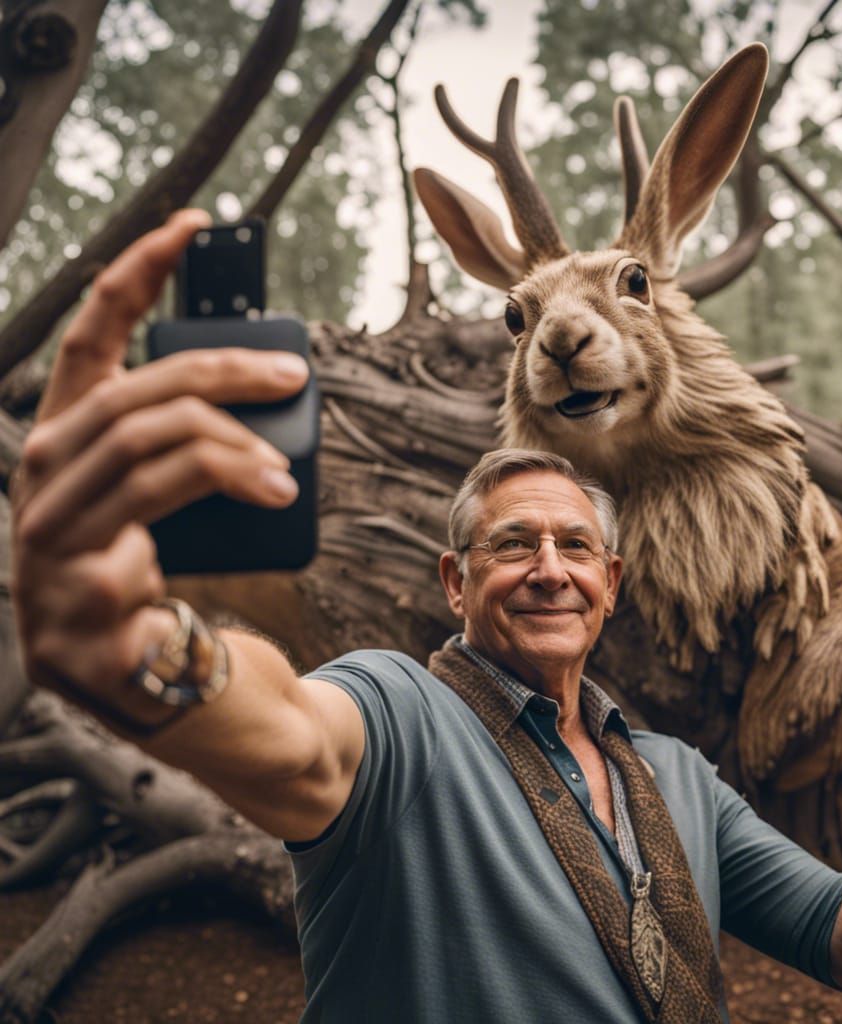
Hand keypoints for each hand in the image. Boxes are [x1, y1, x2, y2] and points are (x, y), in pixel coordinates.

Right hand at [11, 210, 309, 725]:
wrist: (152, 692)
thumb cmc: (166, 577)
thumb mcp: (169, 498)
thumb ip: (187, 444)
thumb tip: (265, 383)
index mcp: (67, 448)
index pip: (92, 343)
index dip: (138, 278)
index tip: (196, 227)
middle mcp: (44, 487)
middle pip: (133, 399)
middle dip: (220, 376)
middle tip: (292, 379)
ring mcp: (50, 552)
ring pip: (145, 458)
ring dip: (230, 453)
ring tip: (285, 477)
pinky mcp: (77, 615)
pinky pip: (149, 548)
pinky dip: (212, 518)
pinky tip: (252, 533)